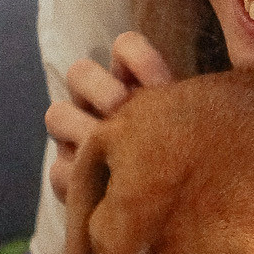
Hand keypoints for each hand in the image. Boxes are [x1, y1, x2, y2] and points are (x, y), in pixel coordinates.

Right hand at [43, 31, 174, 201]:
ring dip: (80, 127)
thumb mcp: (191, 124)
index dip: (140, 58)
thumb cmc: (187, 157)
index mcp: (131, 80)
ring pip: (57, 114)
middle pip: (80, 73)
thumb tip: (197, 79)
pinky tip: (102, 187)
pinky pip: (57, 170)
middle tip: (123, 109)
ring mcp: (75, 137)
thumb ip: (186, 103)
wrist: (172, 207)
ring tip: (106, 147)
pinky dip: (76, 176)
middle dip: (101, 89)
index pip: (126, 46)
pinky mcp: (65, 176)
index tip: (163, 84)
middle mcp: (97, 102)